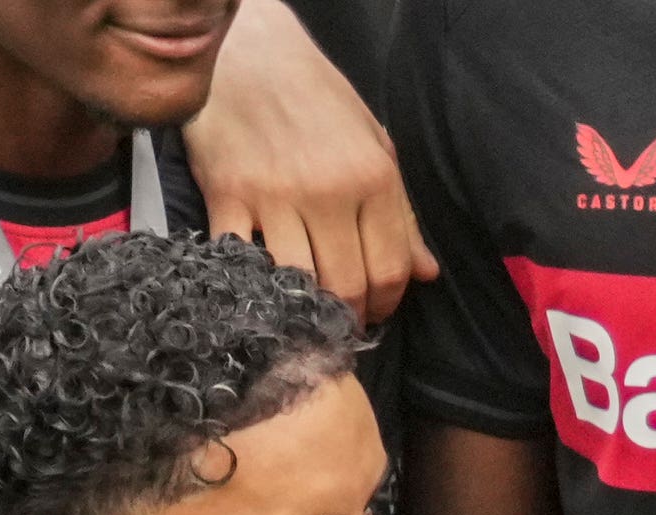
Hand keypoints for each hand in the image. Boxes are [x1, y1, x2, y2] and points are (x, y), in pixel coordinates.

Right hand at [184, 0, 435, 326]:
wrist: (247, 51)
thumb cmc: (316, 98)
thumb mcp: (374, 146)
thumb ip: (401, 214)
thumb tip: (427, 272)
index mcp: (373, 179)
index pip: (391, 270)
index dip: (386, 305)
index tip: (375, 313)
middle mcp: (329, 191)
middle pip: (348, 286)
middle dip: (349, 317)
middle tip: (341, 322)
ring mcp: (276, 195)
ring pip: (300, 283)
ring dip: (304, 309)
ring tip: (306, 312)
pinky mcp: (228, 194)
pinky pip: (244, 260)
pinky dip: (253, 282)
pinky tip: (262, 285)